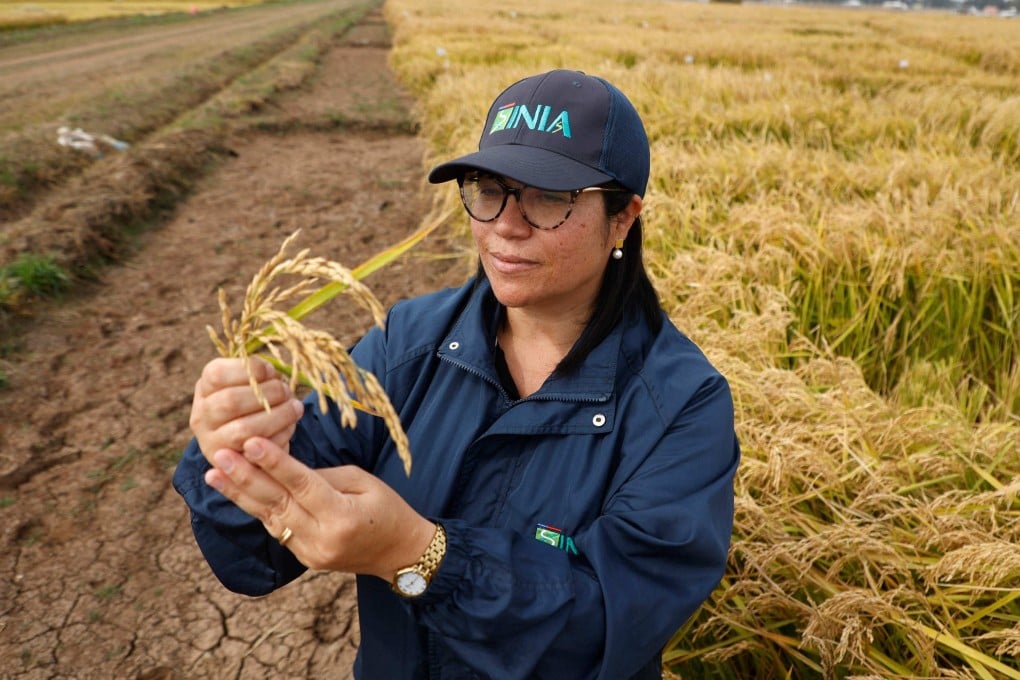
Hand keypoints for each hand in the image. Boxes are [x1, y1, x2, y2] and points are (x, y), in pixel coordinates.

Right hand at [189, 357, 303, 462]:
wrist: (251, 444)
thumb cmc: (254, 402)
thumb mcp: (248, 382)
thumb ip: (255, 373)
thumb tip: (269, 370)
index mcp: (204, 389)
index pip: (216, 374)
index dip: (248, 369)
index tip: (270, 371)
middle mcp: (202, 417)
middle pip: (230, 401)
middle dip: (267, 393)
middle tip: (286, 391)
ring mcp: (213, 444)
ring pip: (243, 429)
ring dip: (277, 416)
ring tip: (295, 407)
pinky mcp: (232, 466)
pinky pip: (258, 452)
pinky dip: (280, 436)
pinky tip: (289, 427)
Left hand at [205, 436, 434, 580]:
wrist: (400, 554)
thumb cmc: (388, 510)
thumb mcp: (363, 482)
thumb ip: (324, 476)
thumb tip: (288, 468)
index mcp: (341, 516)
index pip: (302, 485)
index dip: (275, 463)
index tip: (250, 443)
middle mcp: (321, 538)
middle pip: (277, 503)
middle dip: (245, 477)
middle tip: (219, 456)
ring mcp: (309, 552)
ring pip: (268, 517)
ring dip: (240, 493)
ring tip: (213, 473)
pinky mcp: (303, 558)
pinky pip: (275, 528)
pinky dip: (256, 507)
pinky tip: (235, 490)